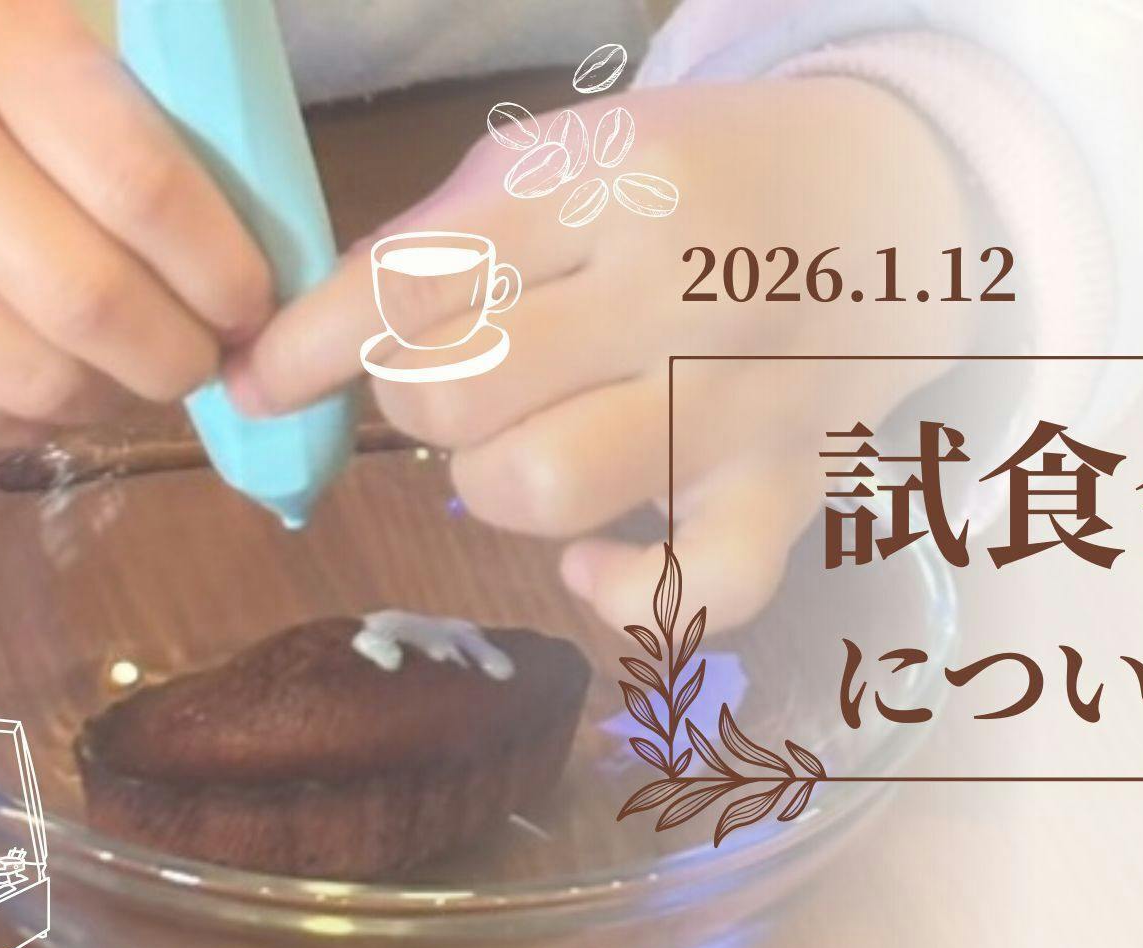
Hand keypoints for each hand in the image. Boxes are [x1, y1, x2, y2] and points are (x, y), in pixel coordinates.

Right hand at [0, 0, 269, 442]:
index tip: (252, 304)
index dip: (223, 271)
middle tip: (204, 356)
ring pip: (31, 378)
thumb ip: (127, 101)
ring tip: (134, 373)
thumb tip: (255, 231)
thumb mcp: (12, 20)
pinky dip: (35, 418)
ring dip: (113, 399)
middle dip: (180, 356)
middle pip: (92, 304)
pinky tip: (53, 384)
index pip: (144, 187)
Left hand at [233, 79, 971, 627]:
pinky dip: (617, 592)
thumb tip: (293, 354)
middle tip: (460, 381)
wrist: (886, 197)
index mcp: (601, 184)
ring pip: (539, 488)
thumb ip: (437, 243)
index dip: (307, 348)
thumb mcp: (566, 160)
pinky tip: (597, 557)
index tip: (256, 384)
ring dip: (491, 485)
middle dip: (417, 402)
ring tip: (526, 445)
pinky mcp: (788, 489)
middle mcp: (671, 290)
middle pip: (456, 394)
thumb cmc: (693, 180)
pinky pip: (689, 590)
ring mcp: (735, 399)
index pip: (409, 284)